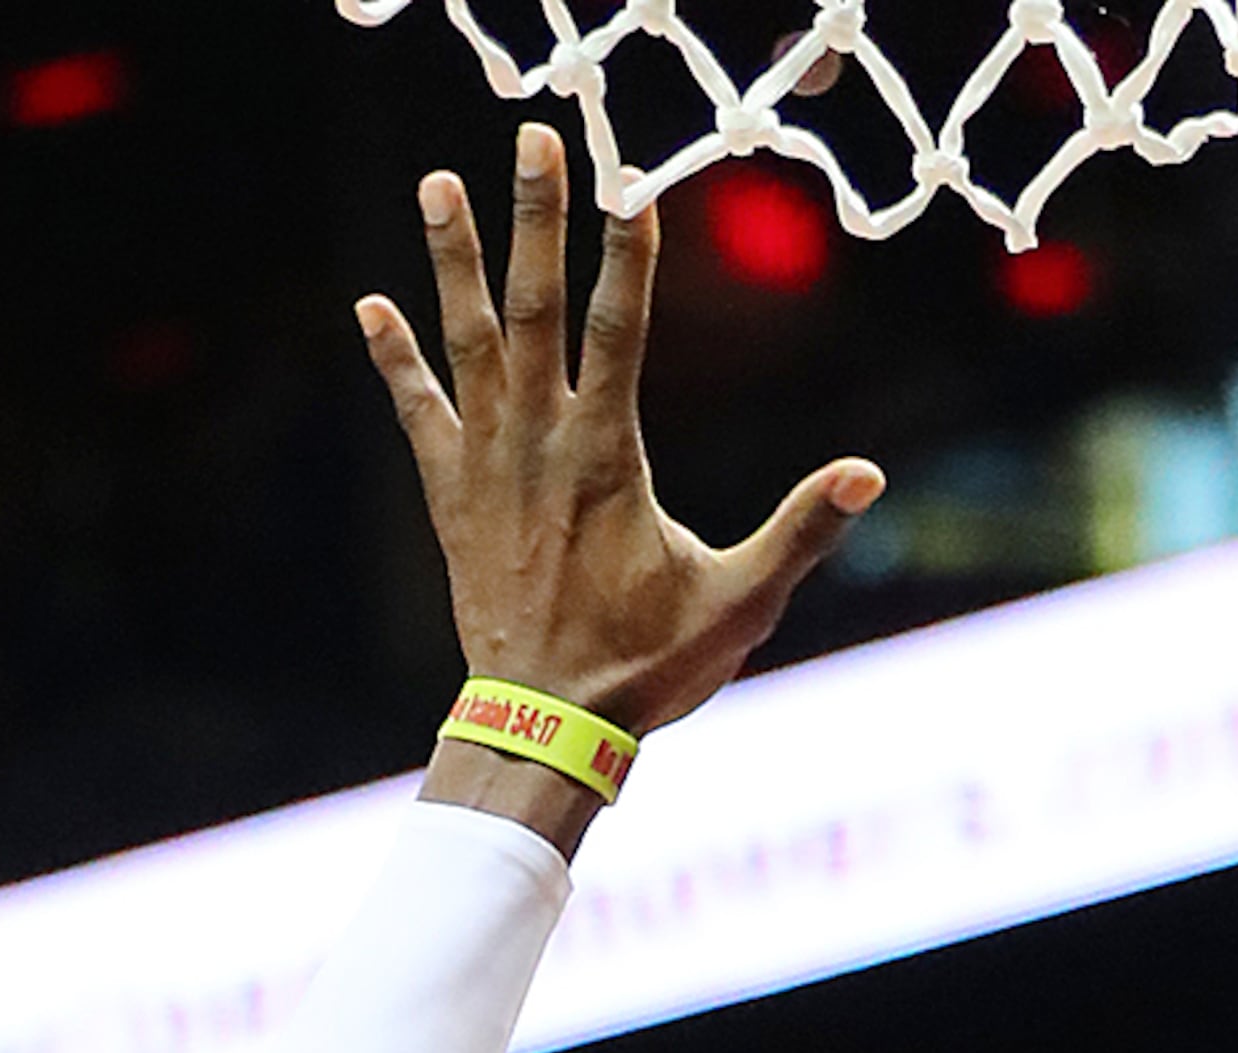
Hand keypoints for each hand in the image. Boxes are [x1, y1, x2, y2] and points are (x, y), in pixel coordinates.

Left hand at [360, 127, 882, 744]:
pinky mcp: (452, 499)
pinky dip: (396, 359)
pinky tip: (371, 306)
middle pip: (535, 307)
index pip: (619, 329)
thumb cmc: (644, 670)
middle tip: (533, 138)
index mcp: (606, 457)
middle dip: (536, 217)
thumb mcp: (738, 604)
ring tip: (436, 183)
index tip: (629, 183)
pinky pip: (418, 414)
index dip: (626, 253)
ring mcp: (487, 467)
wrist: (544, 729)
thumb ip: (799, 532)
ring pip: (468, 340)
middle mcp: (539, 444)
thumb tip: (866, 475)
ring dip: (454, 259)